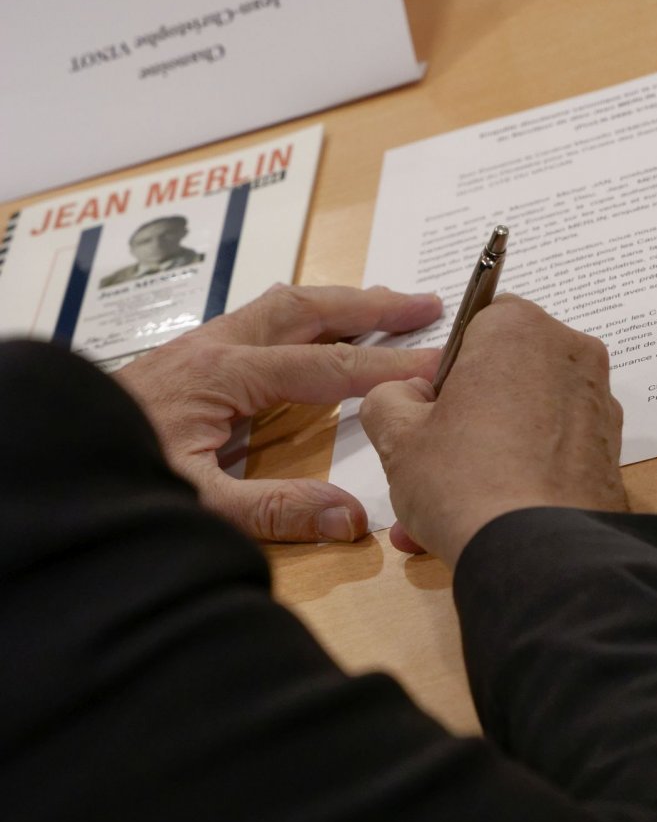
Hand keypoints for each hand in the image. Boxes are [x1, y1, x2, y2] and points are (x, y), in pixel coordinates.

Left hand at [117, 284, 441, 542]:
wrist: (53, 450)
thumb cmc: (119, 479)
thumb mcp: (196, 507)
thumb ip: (274, 512)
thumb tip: (353, 519)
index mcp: (227, 375)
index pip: (327, 366)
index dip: (387, 366)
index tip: (438, 366)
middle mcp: (218, 346)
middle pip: (309, 308)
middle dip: (373, 305)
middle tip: (428, 305)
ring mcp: (202, 345)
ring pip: (284, 305)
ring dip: (340, 302)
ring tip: (387, 305)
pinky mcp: (191, 356)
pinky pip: (263, 319)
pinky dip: (307, 315)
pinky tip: (316, 332)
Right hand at [360, 295, 627, 568]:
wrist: (541, 557)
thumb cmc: (465, 481)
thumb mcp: (398, 435)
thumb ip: (389, 398)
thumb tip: (405, 396)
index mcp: (519, 328)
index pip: (475, 326)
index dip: (447, 369)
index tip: (430, 410)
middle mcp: (570, 352)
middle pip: (507, 372)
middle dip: (470, 413)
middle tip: (434, 461)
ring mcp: (598, 403)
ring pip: (529, 416)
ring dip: (490, 451)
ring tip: (449, 505)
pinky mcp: (611, 450)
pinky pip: (555, 449)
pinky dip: (525, 472)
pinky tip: (487, 515)